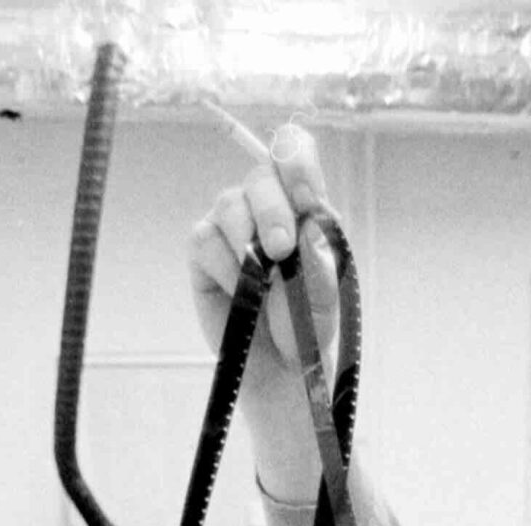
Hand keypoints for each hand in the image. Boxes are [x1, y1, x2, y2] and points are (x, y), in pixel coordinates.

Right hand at [187, 123, 339, 386]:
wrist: (281, 369)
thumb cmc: (308, 327)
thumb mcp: (325, 298)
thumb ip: (320, 264)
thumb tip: (308, 228)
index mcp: (303, 204)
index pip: (294, 152)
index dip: (295, 160)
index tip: (305, 198)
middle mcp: (266, 205)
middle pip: (261, 175)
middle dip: (273, 211)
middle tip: (281, 251)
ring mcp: (232, 223)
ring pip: (230, 204)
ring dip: (247, 244)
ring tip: (263, 286)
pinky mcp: (205, 249)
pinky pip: (206, 239)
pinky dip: (226, 268)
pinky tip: (242, 294)